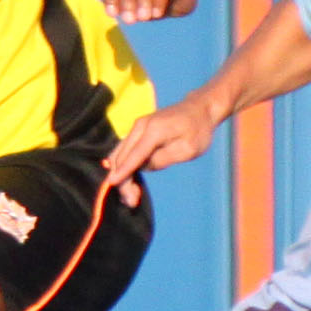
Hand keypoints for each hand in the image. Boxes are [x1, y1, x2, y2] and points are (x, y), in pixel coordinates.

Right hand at [105, 96, 219, 207]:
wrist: (199, 109)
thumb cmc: (197, 131)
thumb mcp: (187, 150)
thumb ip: (163, 159)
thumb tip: (143, 167)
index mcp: (154, 129)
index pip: (135, 154)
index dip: (124, 170)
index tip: (112, 183)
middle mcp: (141, 126)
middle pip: (123, 156)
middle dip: (122, 179)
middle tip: (132, 201)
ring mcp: (137, 127)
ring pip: (120, 154)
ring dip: (121, 174)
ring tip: (131, 195)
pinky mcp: (137, 131)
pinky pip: (125, 150)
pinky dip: (123, 166)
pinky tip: (126, 180)